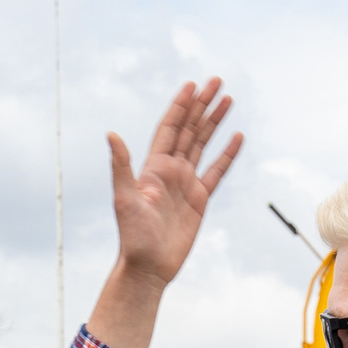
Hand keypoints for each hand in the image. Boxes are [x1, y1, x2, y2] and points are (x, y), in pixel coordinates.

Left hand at [85, 79, 242, 347]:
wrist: (148, 266)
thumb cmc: (132, 236)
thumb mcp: (124, 198)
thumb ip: (121, 166)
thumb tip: (111, 134)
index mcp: (153, 167)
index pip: (169, 128)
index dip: (180, 106)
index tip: (192, 85)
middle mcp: (169, 170)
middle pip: (189, 129)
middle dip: (202, 105)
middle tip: (217, 81)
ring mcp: (185, 183)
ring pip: (203, 144)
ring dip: (214, 122)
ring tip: (228, 99)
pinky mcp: (199, 199)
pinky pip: (217, 171)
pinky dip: (227, 154)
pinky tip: (236, 137)